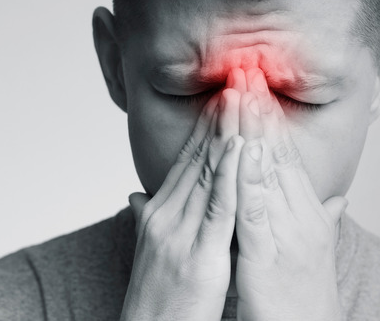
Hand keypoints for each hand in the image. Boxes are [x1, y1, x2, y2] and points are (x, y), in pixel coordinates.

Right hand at [120, 90, 243, 320]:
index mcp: (159, 214)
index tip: (223, 97)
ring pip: (207, 173)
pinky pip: (218, 208)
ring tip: (241, 98)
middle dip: (218, 118)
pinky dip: (230, 175)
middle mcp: (166, 216)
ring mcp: (180, 233)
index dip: (205, 128)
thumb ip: (146, 218)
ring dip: (226, 133)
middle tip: (236, 81)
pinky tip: (242, 148)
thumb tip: (137, 195)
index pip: (186, 161)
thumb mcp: (150, 251)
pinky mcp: (200, 253)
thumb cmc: (156, 298)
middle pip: (196, 157)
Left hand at [234, 68, 347, 320]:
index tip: (256, 85)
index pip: (286, 156)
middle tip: (247, 68)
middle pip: (278, 153)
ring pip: (267, 173)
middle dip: (260, 110)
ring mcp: (286, 234)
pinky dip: (248, 177)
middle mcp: (301, 216)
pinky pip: (255, 211)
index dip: (270, 119)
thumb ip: (322, 219)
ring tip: (240, 92)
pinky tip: (240, 150)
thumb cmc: (305, 295)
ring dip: (253, 130)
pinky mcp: (267, 256)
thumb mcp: (314, 250)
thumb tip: (337, 200)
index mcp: (306, 212)